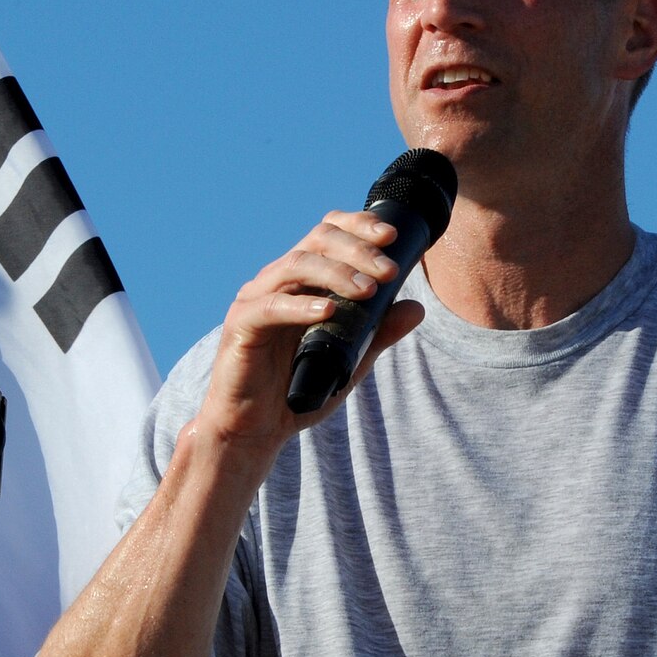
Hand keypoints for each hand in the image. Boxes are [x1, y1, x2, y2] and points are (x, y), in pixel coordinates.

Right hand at [192, 209, 425, 465]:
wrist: (255, 429)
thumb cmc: (297, 390)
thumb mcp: (350, 359)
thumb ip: (379, 331)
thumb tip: (416, 308)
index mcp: (300, 280)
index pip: (329, 233)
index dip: (359, 226)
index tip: (393, 236)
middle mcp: (276, 280)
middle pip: (317, 240)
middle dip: (358, 250)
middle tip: (389, 271)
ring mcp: (255, 299)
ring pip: (297, 265)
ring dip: (337, 273)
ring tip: (368, 290)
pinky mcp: (240, 325)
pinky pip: (271, 306)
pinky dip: (302, 306)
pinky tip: (328, 311)